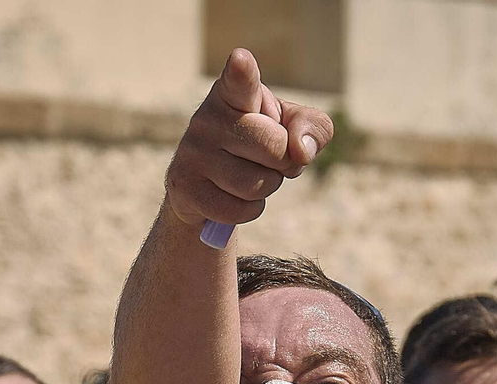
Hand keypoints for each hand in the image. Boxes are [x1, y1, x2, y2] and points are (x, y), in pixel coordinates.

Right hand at [165, 48, 332, 228]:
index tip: (241, 60)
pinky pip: (238, 210)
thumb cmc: (256, 146)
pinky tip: (233, 197)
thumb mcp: (290, 128)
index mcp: (233, 94)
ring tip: (249, 176)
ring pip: (257, 184)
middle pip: (275, 147)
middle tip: (269, 159)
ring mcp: (192, 153)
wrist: (206, 186)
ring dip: (266, 188)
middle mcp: (207, 118)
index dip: (242, 71)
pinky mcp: (183, 187)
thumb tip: (302, 152)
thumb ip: (312, 127)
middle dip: (284, 162)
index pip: (239, 81)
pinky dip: (248, 210)